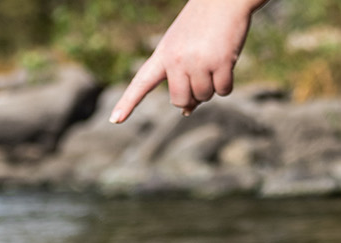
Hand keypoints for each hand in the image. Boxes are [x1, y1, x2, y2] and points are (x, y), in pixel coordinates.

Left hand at [108, 0, 258, 122]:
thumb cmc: (203, 25)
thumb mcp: (184, 48)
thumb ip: (180, 77)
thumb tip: (186, 111)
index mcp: (163, 54)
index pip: (141, 81)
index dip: (128, 102)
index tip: (114, 119)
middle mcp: (177, 59)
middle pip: (179, 100)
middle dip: (192, 97)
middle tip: (201, 76)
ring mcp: (198, 61)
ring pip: (204, 96)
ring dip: (212, 86)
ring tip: (214, 61)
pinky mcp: (221, 62)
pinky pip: (223, 90)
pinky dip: (226, 83)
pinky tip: (227, 62)